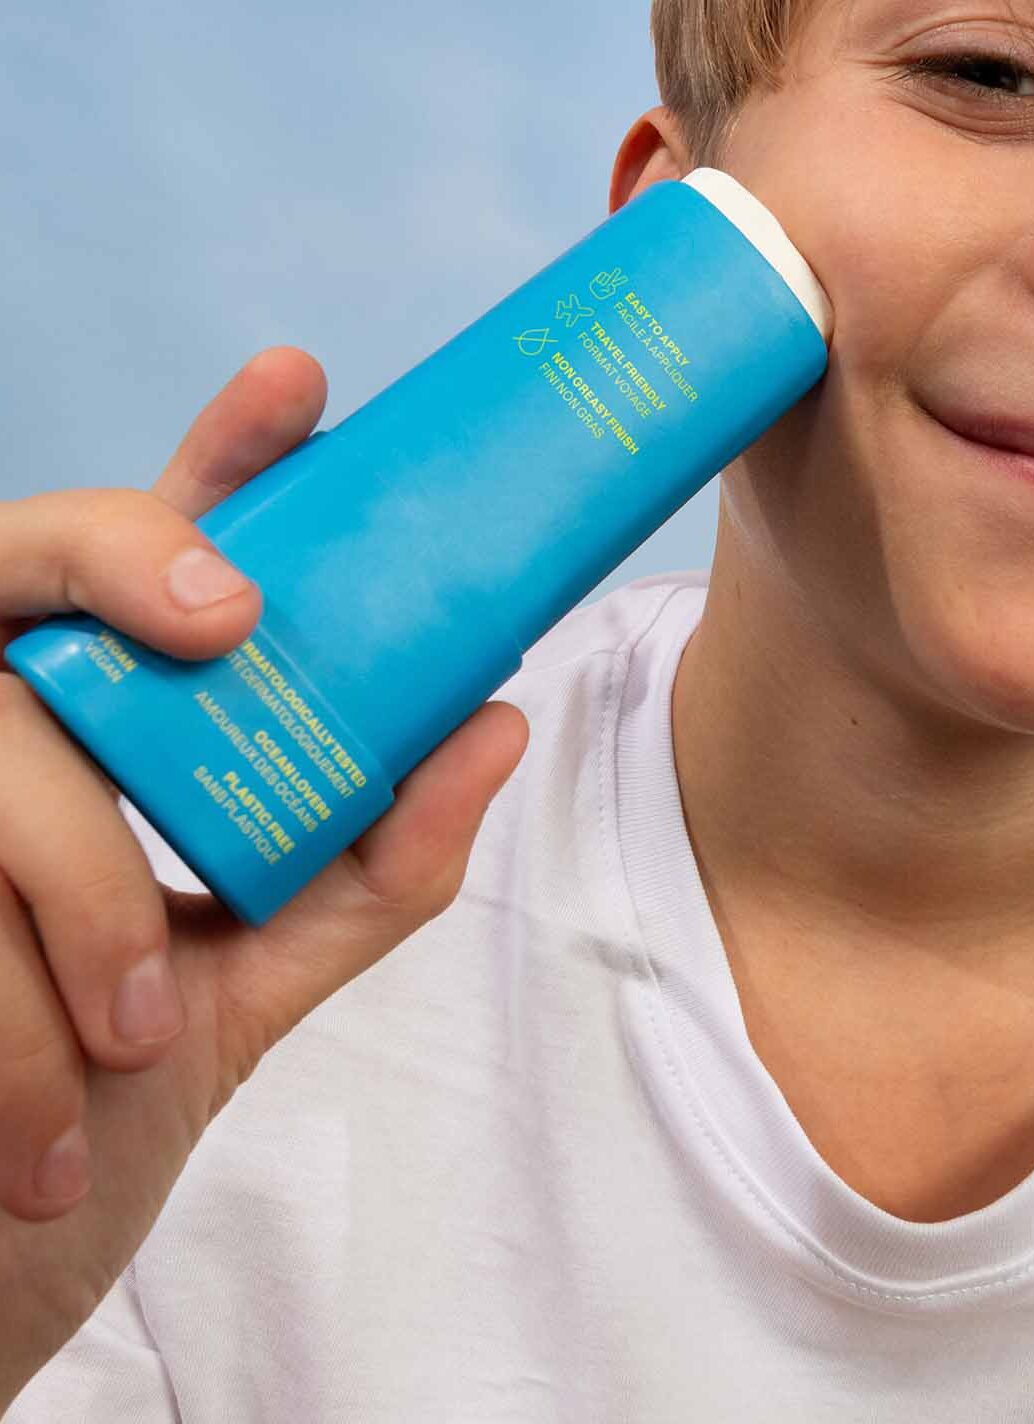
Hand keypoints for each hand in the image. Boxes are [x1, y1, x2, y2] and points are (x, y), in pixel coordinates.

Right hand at [0, 347, 528, 1402]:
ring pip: (0, 743)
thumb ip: (367, 864)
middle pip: (30, 551)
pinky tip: (46, 1141)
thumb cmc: (102, 1108)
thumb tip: (495, 721)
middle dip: (122, 555)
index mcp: (103, 722)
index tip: (303, 379)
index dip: (222, 452)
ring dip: (81, 893)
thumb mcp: (249, 987)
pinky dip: (15, 1032)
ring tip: (138, 1039)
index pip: (154, 547)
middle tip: (223, 615)